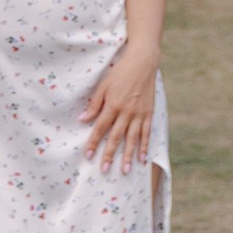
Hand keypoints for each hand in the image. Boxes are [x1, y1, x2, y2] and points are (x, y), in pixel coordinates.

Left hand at [82, 47, 159, 170]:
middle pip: (116, 137)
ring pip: (133, 139)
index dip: (93, 142)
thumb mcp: (104, 85)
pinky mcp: (149, 113)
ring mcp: (139, 114)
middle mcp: (126, 112)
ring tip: (125, 170)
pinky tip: (143, 158)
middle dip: (109, 154)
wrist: (143, 62)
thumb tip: (83, 119)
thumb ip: (94, 104)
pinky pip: (147, 133)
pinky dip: (145, 146)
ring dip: (128, 155)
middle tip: (104, 169)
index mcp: (113, 104)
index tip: (87, 155)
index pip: (100, 128)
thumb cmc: (120, 72)